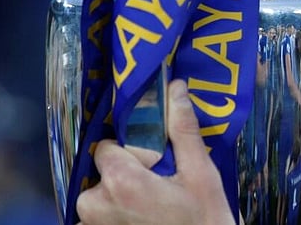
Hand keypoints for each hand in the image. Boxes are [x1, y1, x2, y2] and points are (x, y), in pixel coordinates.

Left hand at [76, 80, 234, 224]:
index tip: (158, 164)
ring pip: (101, 195)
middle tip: (162, 186)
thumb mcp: (200, 173)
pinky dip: (119, 214)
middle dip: (128, 173)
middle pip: (103, 170)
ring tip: (157, 205)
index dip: (134, 151)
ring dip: (123, 194)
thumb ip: (182, 129)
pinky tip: (148, 218)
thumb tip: (175, 88)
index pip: (109, 146)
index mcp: (120, 181)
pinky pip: (101, 217)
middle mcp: (96, 205)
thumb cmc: (204, 220)